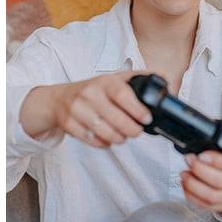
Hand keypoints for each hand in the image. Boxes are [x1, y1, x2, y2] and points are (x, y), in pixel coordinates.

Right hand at [20, 71, 151, 147]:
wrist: (59, 99)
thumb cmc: (93, 90)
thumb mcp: (113, 79)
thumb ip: (138, 78)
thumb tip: (163, 77)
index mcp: (104, 82)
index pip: (122, 94)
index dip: (137, 109)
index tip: (147, 119)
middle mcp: (90, 94)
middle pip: (116, 119)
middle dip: (132, 130)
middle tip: (137, 131)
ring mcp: (77, 111)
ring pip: (105, 133)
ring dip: (120, 138)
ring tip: (124, 135)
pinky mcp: (69, 126)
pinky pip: (93, 141)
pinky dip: (105, 143)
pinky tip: (108, 138)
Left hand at [181, 137, 221, 213]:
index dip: (217, 161)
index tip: (202, 154)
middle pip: (220, 182)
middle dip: (200, 171)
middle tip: (188, 160)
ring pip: (212, 197)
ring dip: (194, 186)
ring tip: (184, 174)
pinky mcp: (221, 206)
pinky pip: (206, 206)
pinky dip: (192, 197)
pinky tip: (185, 186)